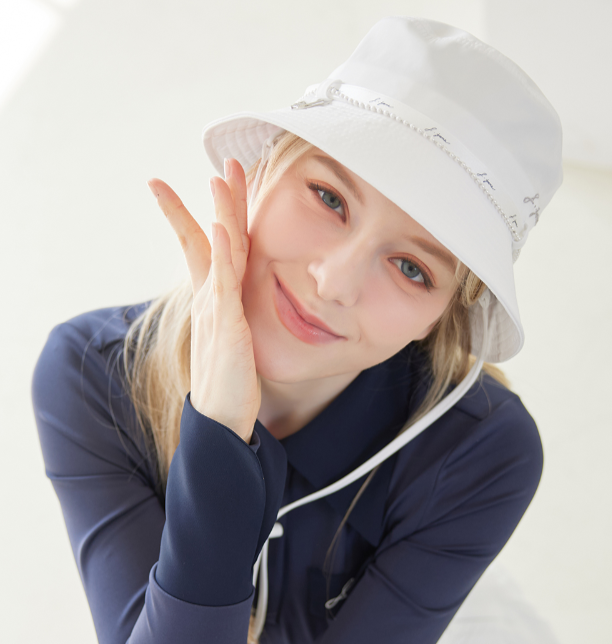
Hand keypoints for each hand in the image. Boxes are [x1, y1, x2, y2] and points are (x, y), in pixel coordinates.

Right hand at [147, 159, 260, 443]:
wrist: (222, 414)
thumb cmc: (230, 376)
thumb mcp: (235, 333)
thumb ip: (236, 308)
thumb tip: (243, 292)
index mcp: (215, 295)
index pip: (206, 244)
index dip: (207, 211)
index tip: (212, 180)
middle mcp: (212, 296)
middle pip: (212, 237)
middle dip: (217, 199)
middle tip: (221, 163)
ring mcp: (216, 308)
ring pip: (218, 252)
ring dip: (220, 214)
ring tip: (219, 179)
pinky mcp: (226, 326)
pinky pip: (223, 285)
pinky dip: (220, 255)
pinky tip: (220, 229)